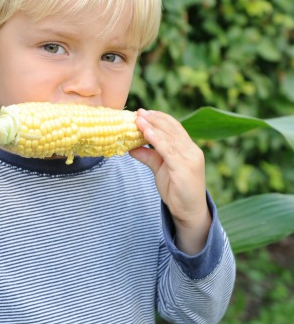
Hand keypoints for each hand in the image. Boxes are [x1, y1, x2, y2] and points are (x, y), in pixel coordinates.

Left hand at [130, 109, 210, 253]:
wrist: (189, 212)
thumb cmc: (176, 189)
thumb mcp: (160, 169)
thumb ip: (148, 156)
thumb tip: (131, 147)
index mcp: (189, 148)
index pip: (175, 127)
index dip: (159, 118)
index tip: (144, 112)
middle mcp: (192, 151)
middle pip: (172, 129)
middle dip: (154, 119)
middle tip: (139, 112)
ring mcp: (190, 159)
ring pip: (170, 137)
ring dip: (152, 126)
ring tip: (139, 119)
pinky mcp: (185, 169)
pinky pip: (168, 151)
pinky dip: (156, 140)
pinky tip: (145, 133)